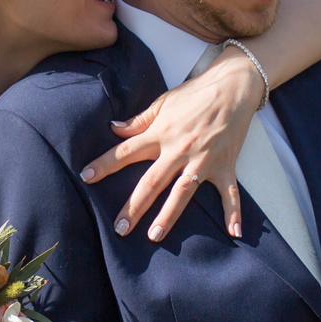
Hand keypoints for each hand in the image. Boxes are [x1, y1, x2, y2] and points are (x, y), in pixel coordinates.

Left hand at [78, 48, 264, 239]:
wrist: (232, 86)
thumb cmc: (195, 93)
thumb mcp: (163, 103)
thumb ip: (139, 120)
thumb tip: (114, 129)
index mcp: (161, 133)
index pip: (126, 152)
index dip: (105, 164)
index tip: (86, 177)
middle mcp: (179, 150)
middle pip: (152, 182)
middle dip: (134, 206)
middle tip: (120, 227)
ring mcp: (203, 160)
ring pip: (183, 192)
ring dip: (169, 215)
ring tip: (155, 235)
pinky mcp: (225, 165)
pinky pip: (230, 193)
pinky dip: (233, 212)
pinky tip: (234, 232)